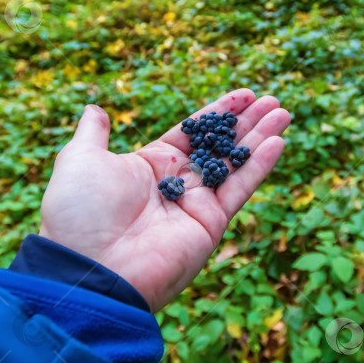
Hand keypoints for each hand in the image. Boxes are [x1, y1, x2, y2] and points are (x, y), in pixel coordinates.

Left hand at [38, 89, 290, 311]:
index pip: (191, 133)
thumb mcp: (80, 159)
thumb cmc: (80, 211)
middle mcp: (175, 185)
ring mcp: (195, 206)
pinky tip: (278, 140)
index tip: (244, 94)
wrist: (90, 268)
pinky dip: (260, 166)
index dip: (218, 113)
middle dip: (246, 123)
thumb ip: (93, 133)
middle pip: (219, 146)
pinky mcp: (210, 224)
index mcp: (148, 166)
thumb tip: (95, 108)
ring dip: (261, 138)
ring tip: (283, 112)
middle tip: (272, 100)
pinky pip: (239, 189)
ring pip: (235, 164)